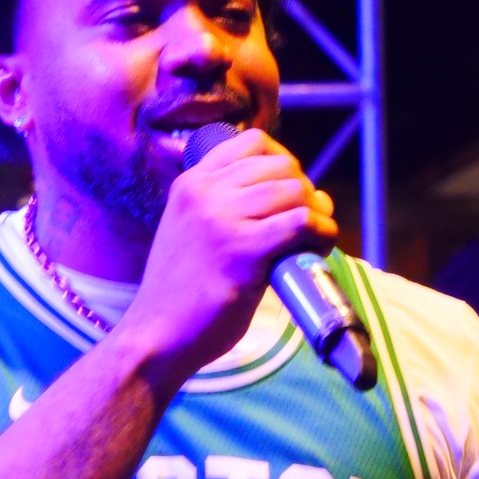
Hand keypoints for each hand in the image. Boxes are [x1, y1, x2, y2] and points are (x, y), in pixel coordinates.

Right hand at [120, 129, 336, 380]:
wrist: (156, 335)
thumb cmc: (180, 293)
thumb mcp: (191, 231)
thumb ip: (228, 207)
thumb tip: (301, 195)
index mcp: (191, 184)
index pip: (252, 143)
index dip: (284, 161)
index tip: (290, 190)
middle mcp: (205, 193)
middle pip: (282, 166)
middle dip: (304, 192)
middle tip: (306, 222)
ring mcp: (222, 219)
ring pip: (295, 191)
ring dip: (317, 214)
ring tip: (314, 239)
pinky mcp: (242, 250)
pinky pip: (301, 222)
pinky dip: (321, 232)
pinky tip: (317, 249)